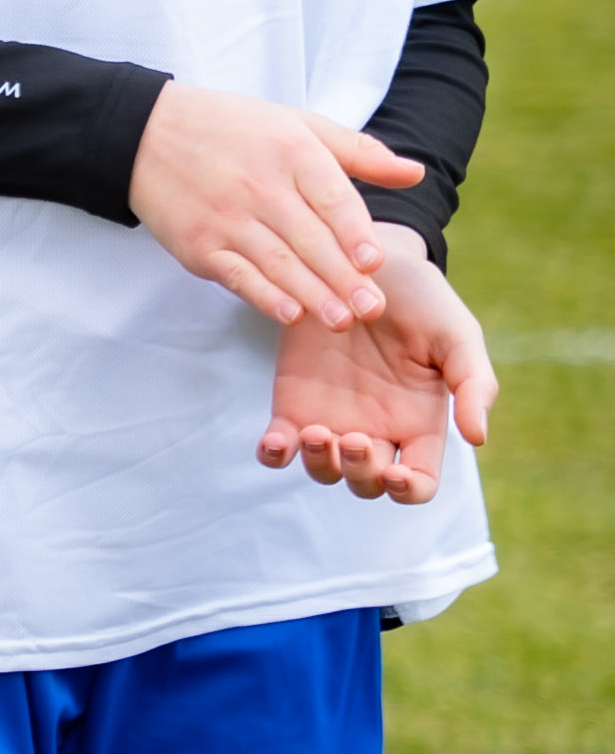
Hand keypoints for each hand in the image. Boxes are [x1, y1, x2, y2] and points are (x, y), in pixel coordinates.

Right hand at [132, 81, 414, 330]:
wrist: (145, 133)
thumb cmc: (233, 128)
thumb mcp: (299, 124)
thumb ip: (359, 152)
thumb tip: (416, 173)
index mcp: (292, 152)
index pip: (331, 198)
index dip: (353, 232)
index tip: (374, 262)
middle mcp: (260, 187)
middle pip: (309, 239)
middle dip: (342, 277)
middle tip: (372, 308)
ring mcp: (226, 219)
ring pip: (277, 263)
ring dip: (312, 295)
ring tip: (341, 321)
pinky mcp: (199, 245)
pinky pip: (237, 275)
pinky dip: (263, 296)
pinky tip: (289, 314)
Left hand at [259, 233, 492, 505]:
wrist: (366, 262)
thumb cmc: (422, 300)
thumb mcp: (457, 335)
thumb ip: (474, 384)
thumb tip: (478, 438)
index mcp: (421, 423)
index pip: (419, 482)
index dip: (408, 490)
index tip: (395, 473)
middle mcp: (377, 429)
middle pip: (367, 484)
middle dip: (360, 474)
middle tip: (353, 439)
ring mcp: (332, 419)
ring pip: (324, 471)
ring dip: (320, 465)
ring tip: (318, 432)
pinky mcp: (292, 403)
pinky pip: (279, 448)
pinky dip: (274, 455)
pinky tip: (277, 441)